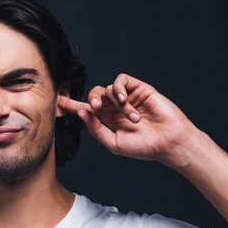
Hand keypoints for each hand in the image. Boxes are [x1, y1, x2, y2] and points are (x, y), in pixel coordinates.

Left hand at [58, 73, 202, 164]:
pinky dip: (119, 89)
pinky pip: (122, 81)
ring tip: (130, 117)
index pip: (86, 110)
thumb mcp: (114, 143)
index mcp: (107, 120)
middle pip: (94, 95)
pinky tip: (124, 100)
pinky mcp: (139, 89)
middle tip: (94, 107)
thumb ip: (96, 129)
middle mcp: (115, 108)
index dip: (72, 105)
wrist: (168, 142)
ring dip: (114, 102)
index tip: (58, 101)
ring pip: (107, 89)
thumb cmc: (144, 147)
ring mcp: (127, 98)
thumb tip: (82, 113)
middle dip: (90, 99)